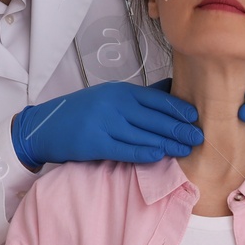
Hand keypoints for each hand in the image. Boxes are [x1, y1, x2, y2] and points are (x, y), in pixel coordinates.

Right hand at [12, 81, 201, 166]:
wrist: (45, 126)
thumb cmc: (82, 112)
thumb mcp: (110, 96)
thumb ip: (140, 96)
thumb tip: (171, 88)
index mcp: (120, 91)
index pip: (156, 99)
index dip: (178, 109)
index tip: (195, 118)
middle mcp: (115, 105)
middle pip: (154, 118)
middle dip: (179, 128)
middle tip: (199, 137)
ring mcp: (105, 123)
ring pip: (144, 135)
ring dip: (168, 144)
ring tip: (186, 150)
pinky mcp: (95, 143)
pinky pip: (126, 149)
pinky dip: (145, 153)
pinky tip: (160, 156)